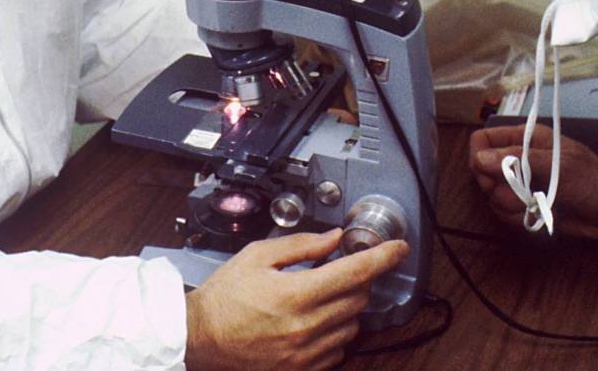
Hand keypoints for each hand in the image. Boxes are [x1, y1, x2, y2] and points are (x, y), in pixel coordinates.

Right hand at [184, 229, 408, 370]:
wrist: (199, 338)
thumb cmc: (224, 297)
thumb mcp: (257, 256)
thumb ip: (301, 245)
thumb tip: (334, 239)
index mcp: (296, 293)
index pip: (355, 272)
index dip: (382, 257)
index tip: (397, 248)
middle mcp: (306, 326)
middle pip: (358, 298)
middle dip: (356, 279)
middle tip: (337, 270)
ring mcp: (305, 352)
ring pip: (352, 325)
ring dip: (346, 307)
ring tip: (319, 298)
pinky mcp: (301, 370)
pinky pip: (338, 351)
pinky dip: (335, 333)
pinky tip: (314, 322)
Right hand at [469, 124, 597, 238]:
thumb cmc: (594, 180)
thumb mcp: (558, 164)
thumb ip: (518, 161)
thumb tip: (479, 159)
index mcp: (525, 140)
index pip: (482, 141)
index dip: (480, 159)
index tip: (492, 176)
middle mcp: (519, 161)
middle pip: (483, 174)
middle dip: (499, 190)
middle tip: (521, 194)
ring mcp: (522, 186)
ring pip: (494, 199)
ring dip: (513, 208)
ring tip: (540, 205)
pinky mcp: (528, 208)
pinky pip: (508, 216)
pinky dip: (522, 220)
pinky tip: (544, 216)